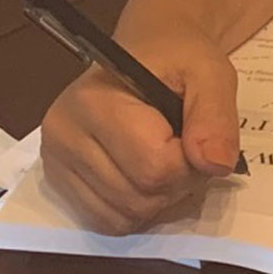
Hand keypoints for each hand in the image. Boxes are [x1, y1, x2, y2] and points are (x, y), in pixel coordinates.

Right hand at [37, 32, 240, 233]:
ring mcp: (56, 163)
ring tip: (167, 158)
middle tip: (186, 146)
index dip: (192, 162)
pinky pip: (108, 222)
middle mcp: (62, 135)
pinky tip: (148, 177)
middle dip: (179, 183)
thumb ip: (215, 116)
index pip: (155, 167)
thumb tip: (214, 164)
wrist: (147, 51)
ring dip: (160, 200)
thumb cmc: (176, 58)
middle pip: (139, 198)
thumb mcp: (210, 73)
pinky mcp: (60, 183)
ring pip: (124, 217)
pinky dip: (138, 210)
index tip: (198, 135)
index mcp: (93, 101)